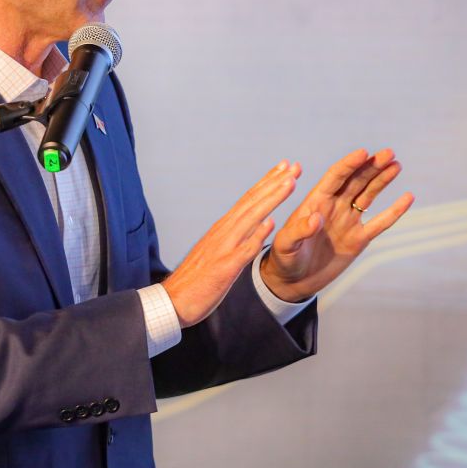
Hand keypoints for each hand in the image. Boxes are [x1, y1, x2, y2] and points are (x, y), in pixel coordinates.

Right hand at [162, 160, 299, 326]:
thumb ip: (237, 237)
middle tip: (294, 166)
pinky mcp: (223, 269)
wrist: (171, 301)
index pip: (249, 200)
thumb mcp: (217, 251)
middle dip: (275, 183)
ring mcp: (223, 249)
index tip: (285, 168)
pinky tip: (271, 224)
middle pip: (252, 202)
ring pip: (250, 218)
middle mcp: (223, 233)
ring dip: (270, 200)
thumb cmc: (195, 280)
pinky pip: (243, 251)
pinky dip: (256, 236)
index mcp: (223, 229)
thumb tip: (262, 223)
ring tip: (289, 184)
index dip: (268, 183)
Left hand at [260, 148, 412, 302]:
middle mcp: (334, 207)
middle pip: (355, 180)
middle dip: (371, 166)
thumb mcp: (286, 245)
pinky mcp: (358, 239)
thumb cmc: (283, 260)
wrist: (293, 281)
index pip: (334, 177)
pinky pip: (380, 223)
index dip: (349, 164)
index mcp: (315, 202)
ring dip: (382, 179)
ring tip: (396, 163)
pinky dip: (394, 211)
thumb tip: (317, 217)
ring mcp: (347, 221)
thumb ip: (299, 231)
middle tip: (389, 152)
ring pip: (368, 194)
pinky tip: (408, 197)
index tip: (364, 152)